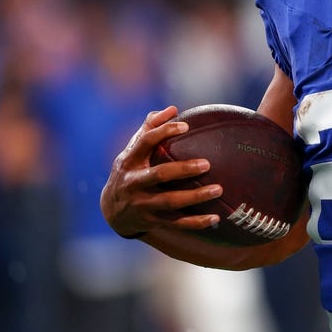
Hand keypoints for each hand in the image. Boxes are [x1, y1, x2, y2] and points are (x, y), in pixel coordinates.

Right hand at [100, 106, 223, 237]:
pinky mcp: (152, 221)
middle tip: (207, 164)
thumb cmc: (130, 171)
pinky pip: (176, 223)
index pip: (145, 142)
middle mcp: (134, 182)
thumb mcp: (133, 151)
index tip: (185, 126)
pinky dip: (196, 222)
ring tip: (218, 189)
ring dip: (195, 197)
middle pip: (160, 175)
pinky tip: (215, 218)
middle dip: (183, 169)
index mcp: (130, 161)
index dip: (164, 132)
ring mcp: (143, 204)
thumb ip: (150, 128)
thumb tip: (172, 108)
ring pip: (171, 201)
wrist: (112, 210)